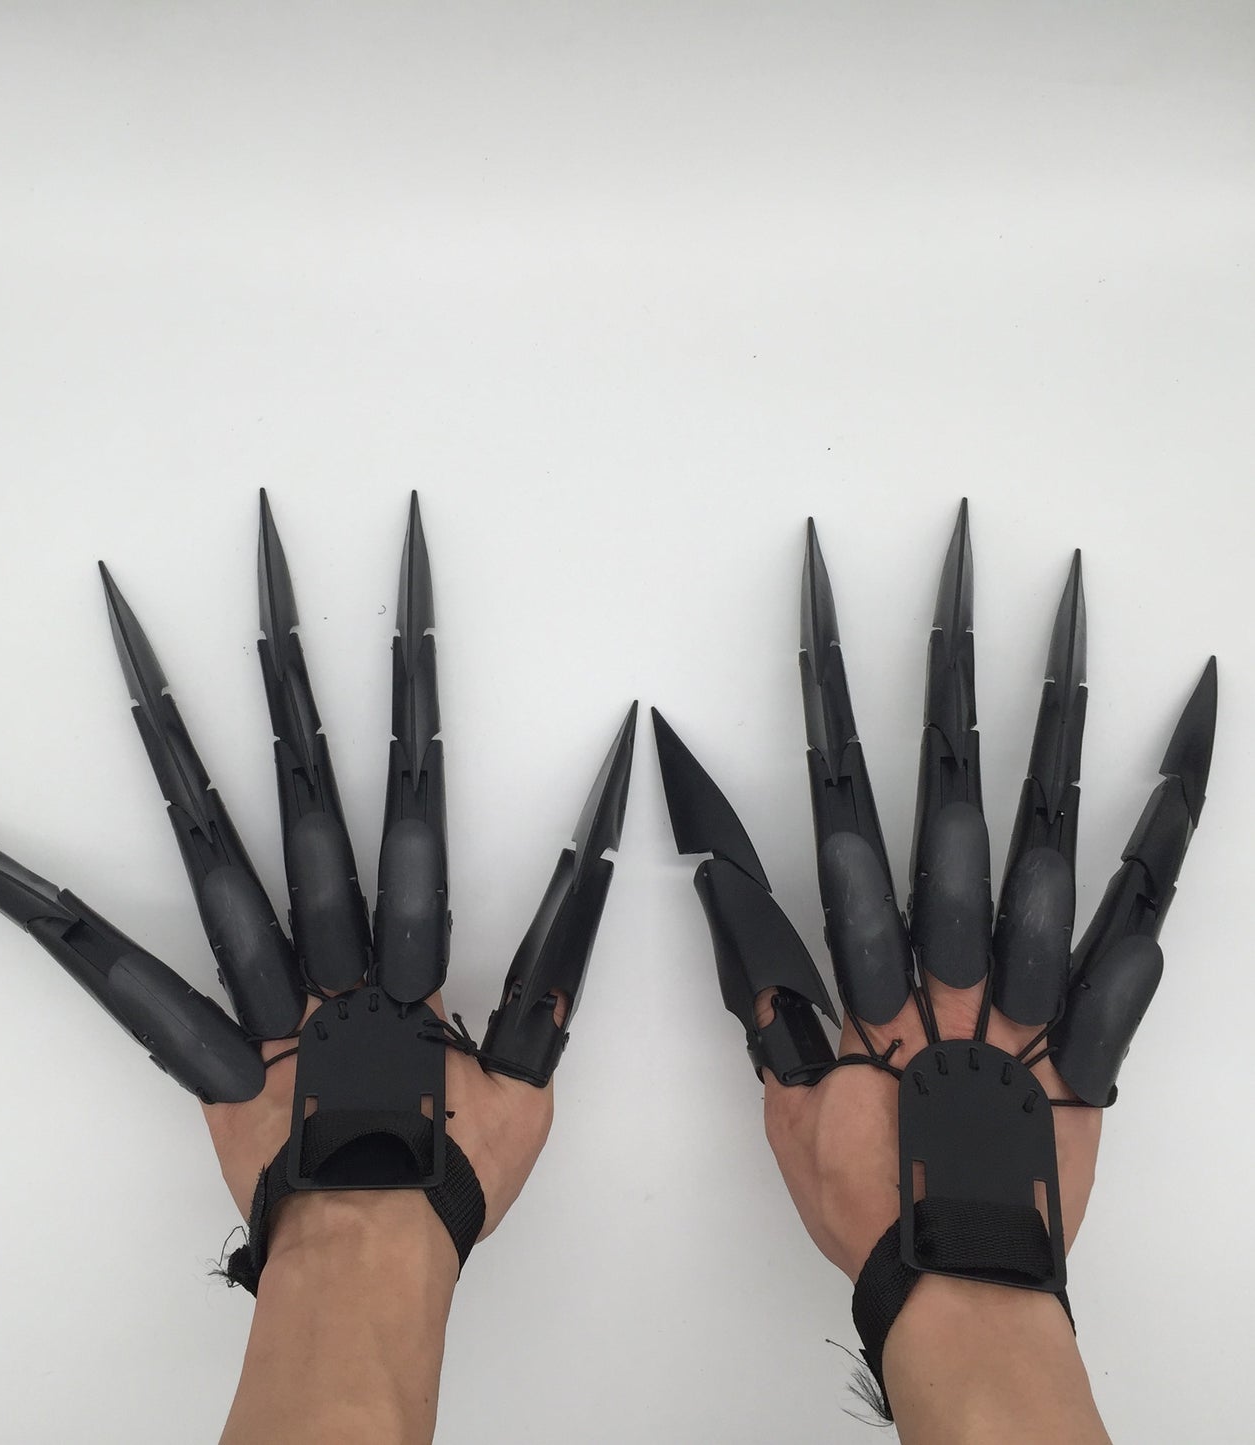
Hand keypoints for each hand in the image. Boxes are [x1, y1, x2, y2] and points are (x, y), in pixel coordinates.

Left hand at [0, 491, 635, 1444]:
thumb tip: (591, 857)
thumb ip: (554, 959)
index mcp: (408, 949)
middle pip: (305, 782)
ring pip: (206, 839)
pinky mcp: (191, 1031)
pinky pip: (102, 962)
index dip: (416, 684)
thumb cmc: (451, 1164)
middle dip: (293, 660)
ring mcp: (246, 981)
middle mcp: (321, 945)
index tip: (407, 582)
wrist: (370, 1251)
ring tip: (127, 623)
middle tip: (264, 546)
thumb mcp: (534, 1066)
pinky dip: (22, 895)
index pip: (417, 790)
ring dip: (173, 728)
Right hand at [655, 502, 1214, 1430]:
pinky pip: (1144, 910)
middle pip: (951, 787)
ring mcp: (1035, 985)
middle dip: (950, 662)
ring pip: (1051, 827)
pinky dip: (1170, 816)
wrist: (959, 1276)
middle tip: (962, 552)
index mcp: (863, 970)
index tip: (821, 596)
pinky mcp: (1099, 1018)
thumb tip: (722, 878)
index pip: (836, 800)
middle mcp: (952, 960)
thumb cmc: (860, 1189)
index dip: (825, 692)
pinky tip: (1189, 734)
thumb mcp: (770, 1084)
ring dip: (1062, 710)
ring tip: (1073, 603)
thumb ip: (756, 972)